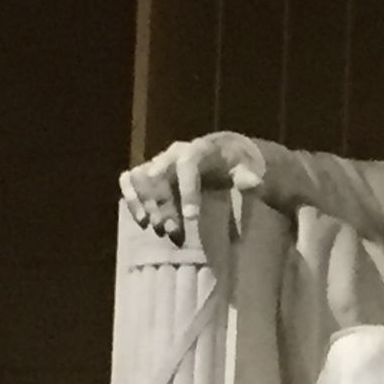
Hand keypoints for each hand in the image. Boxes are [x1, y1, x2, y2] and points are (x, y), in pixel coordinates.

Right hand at [119, 131, 266, 241]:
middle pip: (160, 176)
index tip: (191, 217)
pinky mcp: (148, 171)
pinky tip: (141, 220)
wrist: (220, 155)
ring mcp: (158, 161)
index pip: (188, 167)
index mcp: (198, 150)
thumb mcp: (246, 169)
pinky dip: (131, 198)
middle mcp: (173, 153)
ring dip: (145, 204)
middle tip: (173, 232)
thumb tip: (253, 183)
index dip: (187, 191)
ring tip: (155, 228)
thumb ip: (248, 176)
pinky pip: (130, 180)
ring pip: (141, 178)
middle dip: (164, 206)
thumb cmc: (233, 165)